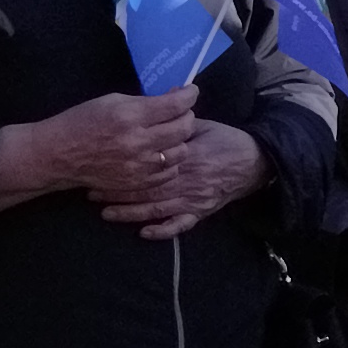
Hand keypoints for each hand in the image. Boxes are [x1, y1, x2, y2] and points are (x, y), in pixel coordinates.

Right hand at [0, 89, 203, 215]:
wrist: (59, 155)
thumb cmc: (83, 122)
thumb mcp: (112, 101)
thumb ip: (145, 101)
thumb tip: (174, 98)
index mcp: (131, 116)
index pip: (176, 105)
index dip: (189, 95)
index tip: (190, 92)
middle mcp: (139, 142)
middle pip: (184, 128)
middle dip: (187, 116)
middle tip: (180, 112)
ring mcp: (140, 166)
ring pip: (181, 151)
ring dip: (180, 140)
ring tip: (169, 134)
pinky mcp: (138, 183)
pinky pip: (169, 172)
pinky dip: (170, 160)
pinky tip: (161, 152)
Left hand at [91, 118, 267, 239]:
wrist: (255, 163)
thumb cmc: (226, 140)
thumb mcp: (204, 126)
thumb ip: (180, 125)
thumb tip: (156, 114)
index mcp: (188, 157)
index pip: (151, 164)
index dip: (125, 167)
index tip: (103, 166)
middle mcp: (188, 181)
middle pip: (147, 190)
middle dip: (118, 193)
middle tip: (93, 192)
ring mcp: (194, 199)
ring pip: (158, 209)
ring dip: (131, 213)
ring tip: (106, 213)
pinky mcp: (201, 212)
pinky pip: (180, 225)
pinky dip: (163, 231)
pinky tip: (144, 233)